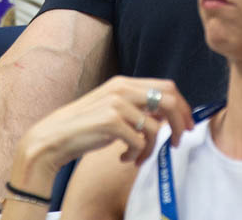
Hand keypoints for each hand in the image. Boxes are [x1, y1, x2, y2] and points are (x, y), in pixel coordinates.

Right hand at [14, 77, 193, 186]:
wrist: (54, 137)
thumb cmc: (85, 127)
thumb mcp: (113, 109)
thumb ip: (137, 108)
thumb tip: (165, 117)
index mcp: (124, 83)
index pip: (167, 87)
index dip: (183, 106)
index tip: (187, 125)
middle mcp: (122, 89)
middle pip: (170, 101)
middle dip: (180, 124)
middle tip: (176, 143)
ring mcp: (116, 104)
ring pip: (155, 128)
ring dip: (151, 149)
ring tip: (137, 158)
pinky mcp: (110, 121)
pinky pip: (139, 142)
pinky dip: (136, 155)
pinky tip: (123, 158)